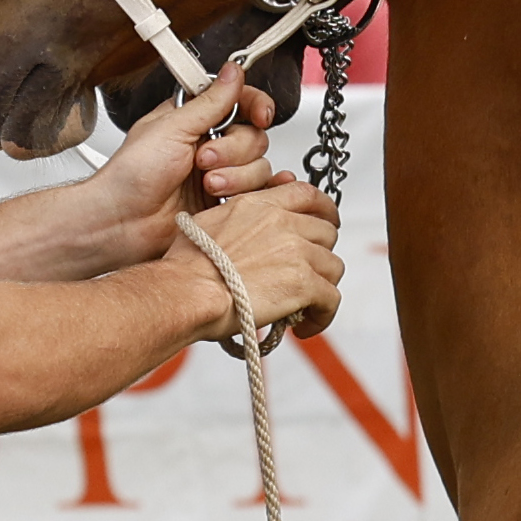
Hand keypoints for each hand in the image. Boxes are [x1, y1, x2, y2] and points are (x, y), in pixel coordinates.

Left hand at [94, 73, 288, 217]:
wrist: (122, 221)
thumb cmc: (131, 174)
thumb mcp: (171, 128)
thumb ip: (210, 102)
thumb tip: (232, 72)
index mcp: (195, 119)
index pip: (240, 103)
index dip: (255, 106)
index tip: (259, 115)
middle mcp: (210, 145)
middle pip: (255, 137)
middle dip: (233, 150)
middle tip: (202, 160)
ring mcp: (219, 175)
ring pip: (258, 167)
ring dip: (236, 176)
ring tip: (207, 185)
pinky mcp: (223, 203)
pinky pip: (256, 194)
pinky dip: (262, 192)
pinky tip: (255, 193)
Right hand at [186, 184, 345, 345]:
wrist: (187, 292)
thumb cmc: (187, 267)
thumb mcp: (208, 223)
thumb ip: (236, 218)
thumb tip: (240, 229)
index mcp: (260, 205)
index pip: (307, 194)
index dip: (324, 210)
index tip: (327, 222)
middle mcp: (282, 223)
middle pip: (327, 233)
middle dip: (320, 256)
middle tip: (307, 276)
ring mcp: (297, 252)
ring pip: (333, 267)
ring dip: (322, 287)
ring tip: (303, 306)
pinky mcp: (304, 283)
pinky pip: (331, 299)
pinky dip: (322, 316)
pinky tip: (304, 326)